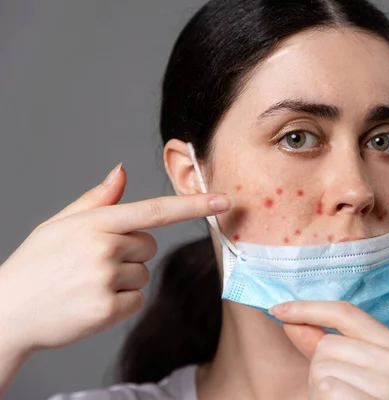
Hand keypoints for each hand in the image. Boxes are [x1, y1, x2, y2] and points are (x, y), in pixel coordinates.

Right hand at [0, 163, 230, 353]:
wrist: (6, 313)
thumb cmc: (36, 264)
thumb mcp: (60, 224)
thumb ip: (97, 199)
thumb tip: (123, 171)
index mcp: (94, 222)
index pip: (155, 209)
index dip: (193, 204)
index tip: (224, 200)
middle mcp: (102, 247)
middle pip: (150, 245)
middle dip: (132, 252)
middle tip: (95, 263)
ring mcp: (105, 280)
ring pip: (144, 273)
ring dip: (124, 279)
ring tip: (88, 284)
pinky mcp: (107, 309)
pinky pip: (138, 299)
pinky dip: (122, 303)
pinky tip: (92, 302)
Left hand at [270, 301, 388, 399]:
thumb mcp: (346, 369)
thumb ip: (319, 342)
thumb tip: (291, 319)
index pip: (346, 313)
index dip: (308, 308)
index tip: (278, 309)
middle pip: (328, 344)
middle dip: (320, 367)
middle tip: (338, 390)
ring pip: (323, 367)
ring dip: (320, 388)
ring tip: (341, 399)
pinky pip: (328, 388)